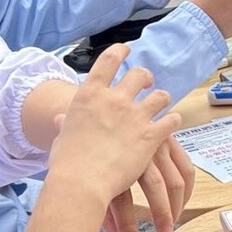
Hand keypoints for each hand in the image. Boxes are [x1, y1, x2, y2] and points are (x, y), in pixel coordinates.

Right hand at [46, 45, 182, 231]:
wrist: (81, 182)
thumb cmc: (66, 162)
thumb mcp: (61, 135)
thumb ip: (65, 123)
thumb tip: (59, 119)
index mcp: (90, 94)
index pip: (108, 61)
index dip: (120, 51)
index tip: (126, 49)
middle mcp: (114, 99)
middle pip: (139, 75)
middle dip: (145, 77)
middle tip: (146, 83)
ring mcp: (135, 115)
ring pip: (160, 96)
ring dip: (161, 98)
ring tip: (161, 104)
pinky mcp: (151, 135)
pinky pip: (171, 120)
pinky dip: (172, 120)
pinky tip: (170, 124)